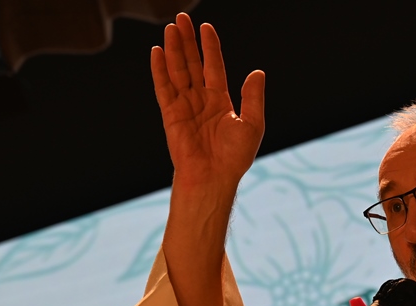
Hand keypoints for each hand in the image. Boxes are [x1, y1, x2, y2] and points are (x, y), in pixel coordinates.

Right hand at [151, 13, 264, 190]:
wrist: (214, 177)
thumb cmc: (235, 157)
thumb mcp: (253, 124)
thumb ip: (253, 97)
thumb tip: (258, 72)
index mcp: (220, 102)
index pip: (213, 67)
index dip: (210, 47)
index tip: (206, 27)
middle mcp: (200, 101)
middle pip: (192, 64)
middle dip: (187, 42)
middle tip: (181, 18)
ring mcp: (184, 106)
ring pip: (177, 71)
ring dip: (173, 49)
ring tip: (171, 28)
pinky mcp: (170, 114)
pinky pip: (163, 87)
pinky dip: (159, 70)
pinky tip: (157, 51)